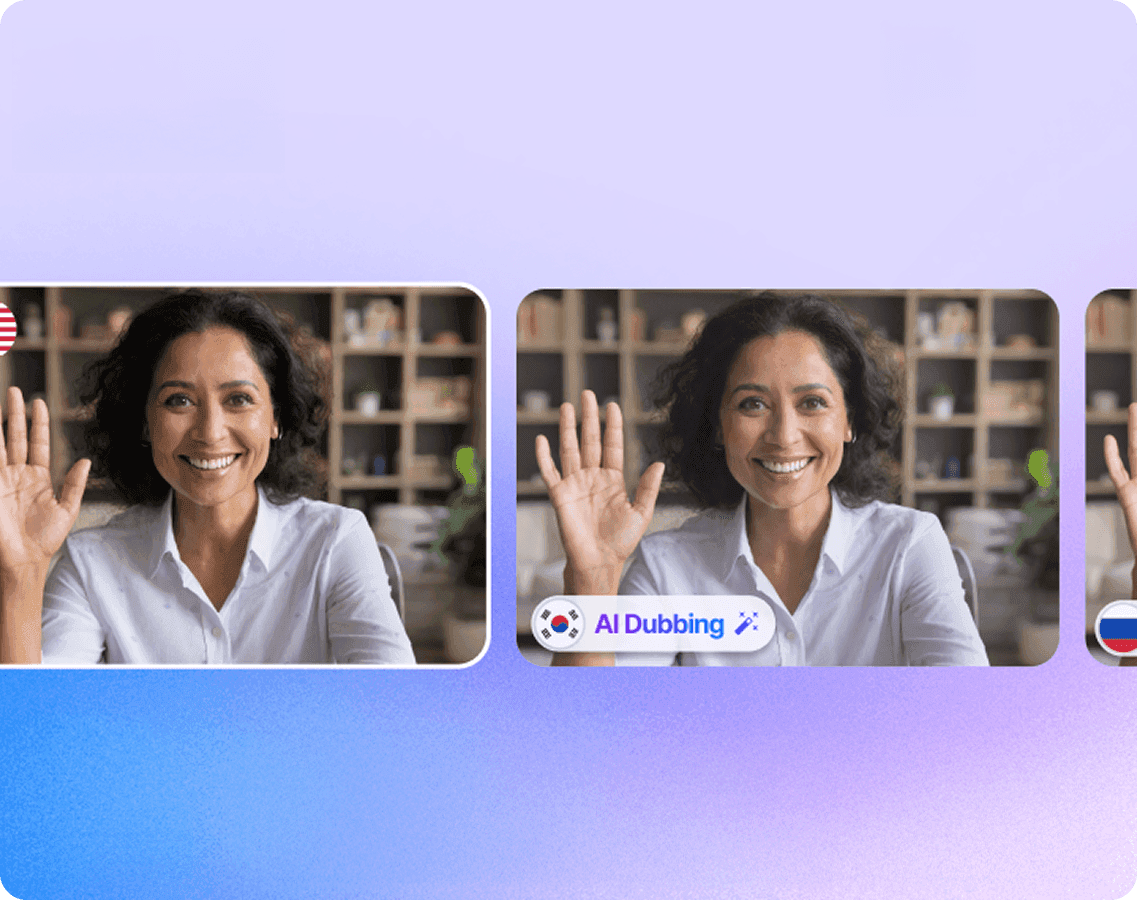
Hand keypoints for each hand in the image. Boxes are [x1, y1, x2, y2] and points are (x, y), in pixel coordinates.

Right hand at [0, 388, 89, 574]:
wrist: (25, 559)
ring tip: (0, 400)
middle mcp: (17, 474)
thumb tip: (86, 460)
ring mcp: (2, 480)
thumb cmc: (45, 539)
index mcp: (38, 477)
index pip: (38, 442)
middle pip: (14, 437)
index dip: (37, 422)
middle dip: (13, 414)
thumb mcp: (67, 510)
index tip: (38, 401)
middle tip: (14, 390)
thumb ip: (75, 484)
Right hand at [535, 390, 663, 594]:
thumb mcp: (642, 513)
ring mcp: (575, 485)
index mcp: (613, 480)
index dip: (612, 425)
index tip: (612, 405)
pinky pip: (549, 472)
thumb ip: (648, 488)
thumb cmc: (620, 542)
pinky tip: (542, 439)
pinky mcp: (560, 496)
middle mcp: (593, 478)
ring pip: (570, 450)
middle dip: (589, 417)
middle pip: (590, 441)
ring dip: (567, 428)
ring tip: (567, 406)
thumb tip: (660, 463)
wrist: (600, 563)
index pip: (612, 445)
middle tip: (587, 394)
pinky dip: (544, 456)